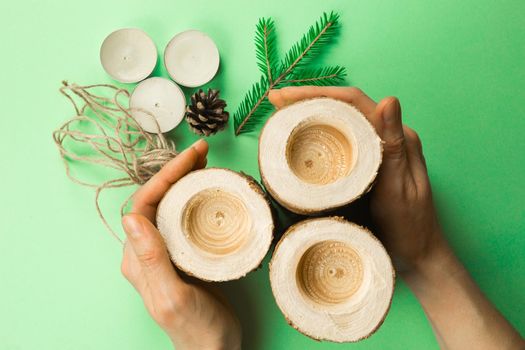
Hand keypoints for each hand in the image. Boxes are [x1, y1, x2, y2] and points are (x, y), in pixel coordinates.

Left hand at [120, 140, 241, 349]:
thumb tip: (131, 218)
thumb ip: (152, 261)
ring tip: (206, 162)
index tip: (189, 158)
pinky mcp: (185, 254)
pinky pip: (186, 217)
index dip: (164, 177)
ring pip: (171, 205)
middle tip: (202, 151)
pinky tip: (211, 190)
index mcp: (138, 259)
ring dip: (186, 180)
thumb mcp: (173, 297)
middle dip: (176, 171)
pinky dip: (197, 197)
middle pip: (157, 199)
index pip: (143, 205)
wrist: (214, 349)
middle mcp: (148, 251)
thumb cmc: (196, 330)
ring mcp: (167, 252)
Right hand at [269, 87, 524, 348]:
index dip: (317, 94)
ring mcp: (377, 151)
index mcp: (398, 137)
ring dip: (311, 113)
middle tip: (275, 101)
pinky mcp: (368, 165)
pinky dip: (318, 133)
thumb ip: (394, 146)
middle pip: (344, 107)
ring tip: (281, 112)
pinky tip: (300, 136)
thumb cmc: (409, 227)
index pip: (354, 103)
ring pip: (341, 121)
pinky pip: (341, 140)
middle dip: (308, 99)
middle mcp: (388, 138)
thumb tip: (389, 99)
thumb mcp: (399, 189)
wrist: (418, 255)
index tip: (286, 96)